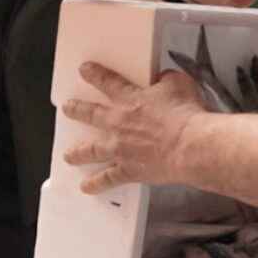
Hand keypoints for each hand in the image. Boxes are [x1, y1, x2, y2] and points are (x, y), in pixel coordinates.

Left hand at [63, 61, 205, 193]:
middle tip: (68, 108)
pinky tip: (87, 186)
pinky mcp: (128, 170)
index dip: (95, 74)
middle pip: (91, 114)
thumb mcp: (179, 84)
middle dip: (76, 110)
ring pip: (91, 150)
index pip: (108, 82)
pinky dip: (95, 184)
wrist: (189, 145)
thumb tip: (165, 78)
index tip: (85, 71)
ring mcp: (120, 148)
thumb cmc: (185, 117)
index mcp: (131, 99)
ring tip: (69, 155)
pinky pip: (106, 179)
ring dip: (77, 152)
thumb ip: (167, 80)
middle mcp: (119, 123)